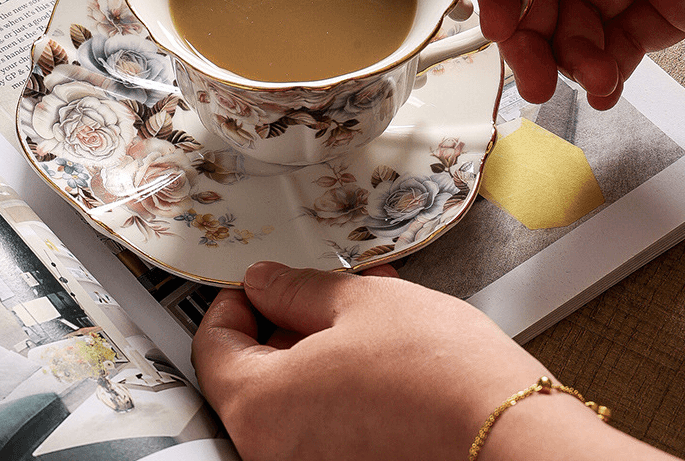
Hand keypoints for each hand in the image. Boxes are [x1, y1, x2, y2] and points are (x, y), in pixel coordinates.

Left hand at [191, 262, 548, 460]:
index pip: (212, 346)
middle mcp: (275, 453)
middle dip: (289, 319)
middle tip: (322, 289)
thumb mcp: (357, 302)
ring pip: (298, 392)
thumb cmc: (438, 374)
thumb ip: (295, 289)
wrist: (513, 438)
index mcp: (260, 407)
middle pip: (255, 372)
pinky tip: (383, 345)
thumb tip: (263, 281)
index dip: (232, 302)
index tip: (257, 283)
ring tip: (367, 306)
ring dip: (323, 343)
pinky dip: (344, 379)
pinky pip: (327, 419)